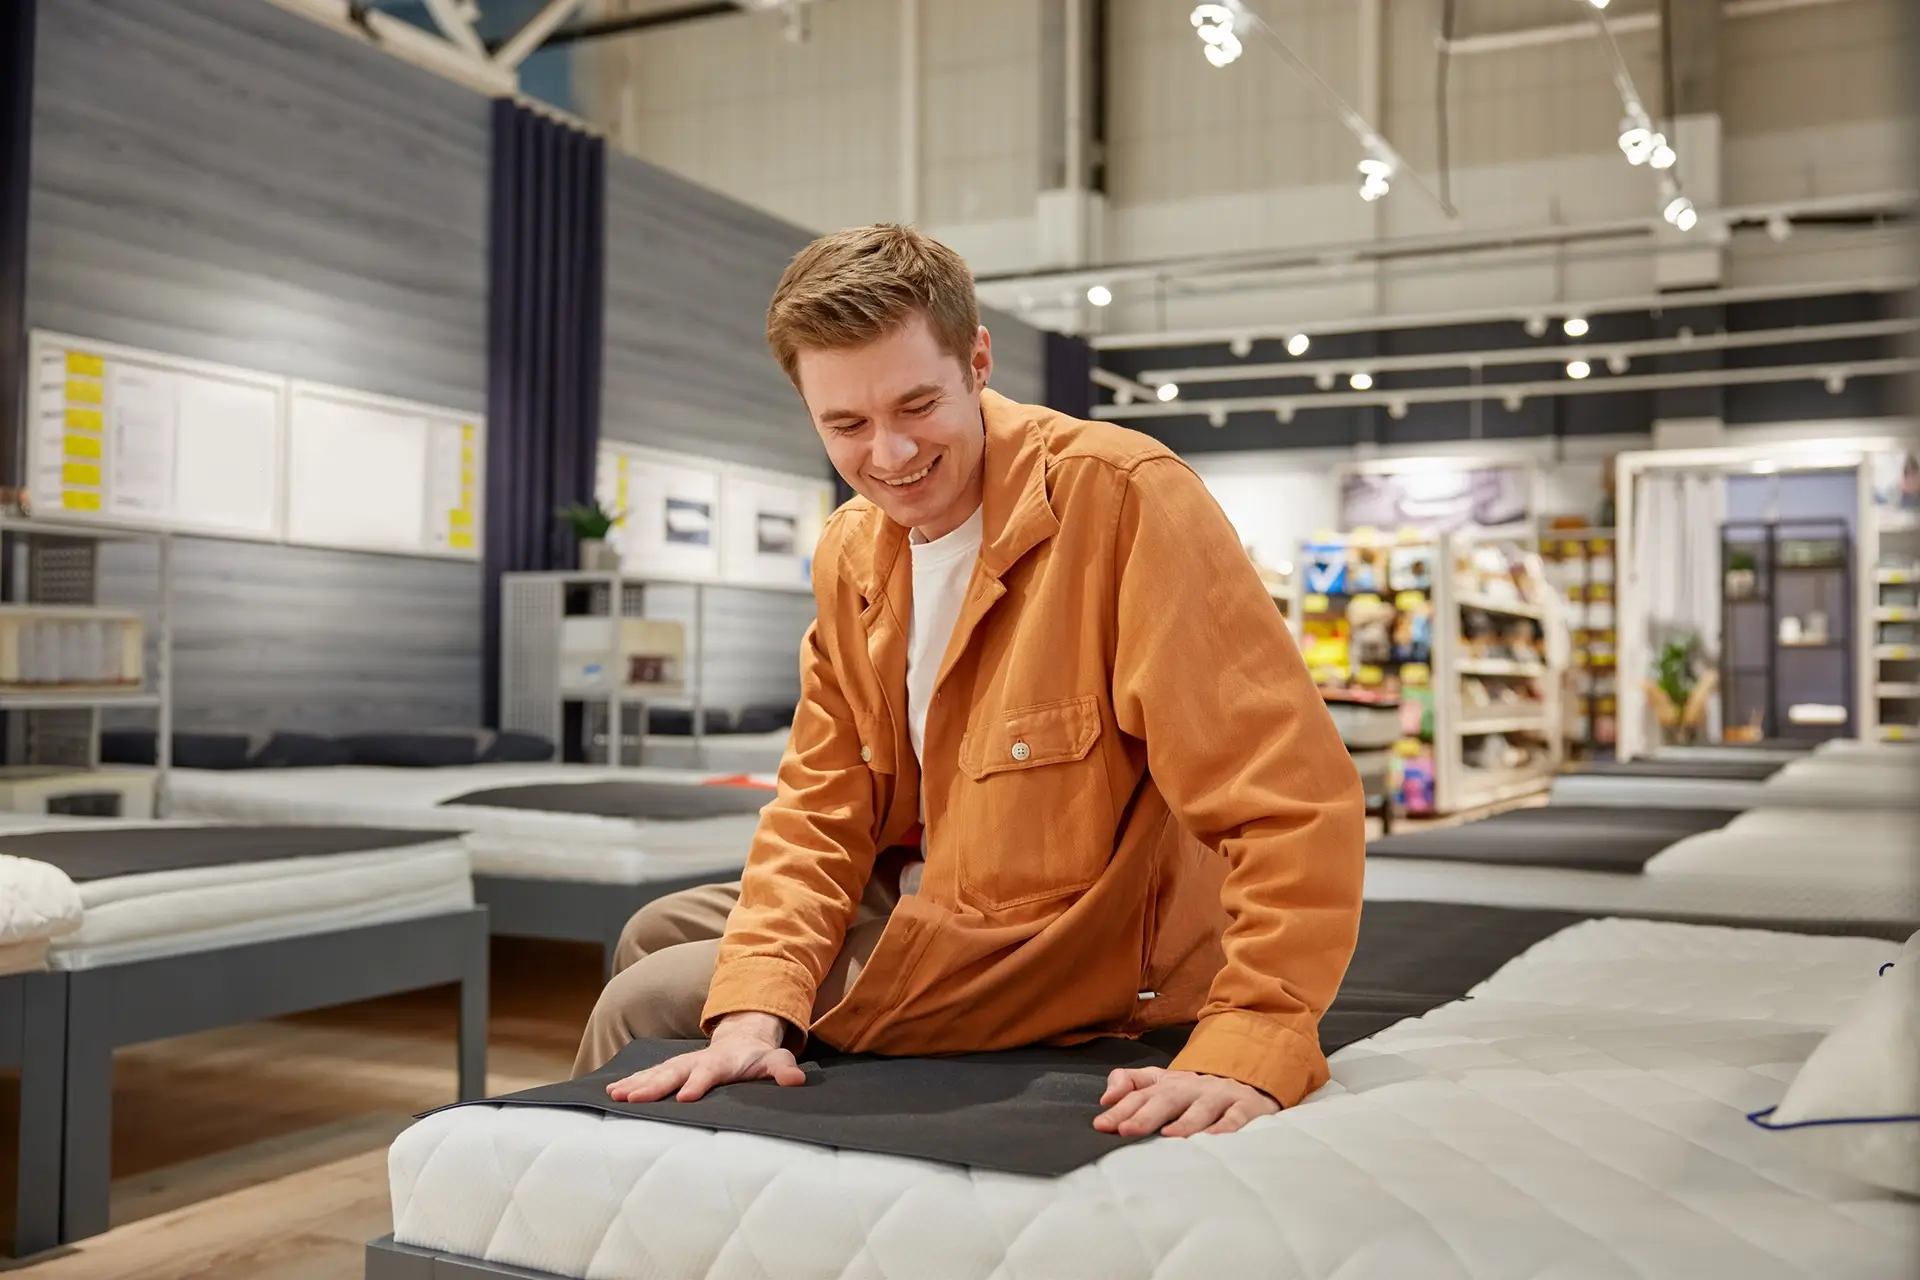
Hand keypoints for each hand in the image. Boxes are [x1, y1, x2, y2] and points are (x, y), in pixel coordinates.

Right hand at [605, 1012, 805, 1103]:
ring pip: (656, 1073)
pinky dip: (631, 1082)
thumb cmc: (759, 1057)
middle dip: (654, 1086)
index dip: (698, 1084)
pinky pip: (649, 1075)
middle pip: (674, 1073)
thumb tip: (796, 1080)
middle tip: (634, 1099)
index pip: (708, 1073)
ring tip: (616, 1096)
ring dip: (636, 1084)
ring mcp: (683, 1064)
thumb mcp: (777, 1061)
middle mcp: (697, 1061)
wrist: (745, 1039)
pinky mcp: (673, 1070)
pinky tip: (611, 1093)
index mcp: (721, 1062)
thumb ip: (784, 1070)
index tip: (685, 1097)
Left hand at [1092, 1066, 1278, 1137]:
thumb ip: (1131, 1084)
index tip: (1101, 1125)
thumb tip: (1105, 1097)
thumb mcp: (1164, 1083)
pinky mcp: (1247, 1106)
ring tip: (1168, 1135)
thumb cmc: (1197, 1094)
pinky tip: (1213, 1139)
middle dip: (1146, 1114)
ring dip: (1185, 1121)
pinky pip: (1237, 1117)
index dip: (1120, 1108)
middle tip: (1126, 1130)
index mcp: (1170, 1083)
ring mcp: (1220, 1095)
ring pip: (1202, 1107)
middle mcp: (1193, 1087)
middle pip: (1167, 1097)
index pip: (1140, 1093)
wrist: (1251, 1087)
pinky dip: (1226, 1127)